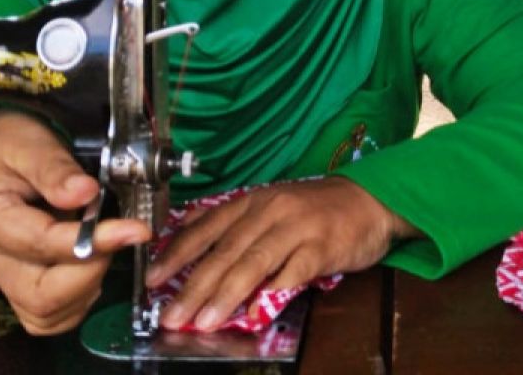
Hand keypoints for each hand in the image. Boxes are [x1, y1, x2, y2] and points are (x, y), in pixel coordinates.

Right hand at [0, 111, 150, 334]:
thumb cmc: (6, 147)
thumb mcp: (29, 143)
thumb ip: (55, 169)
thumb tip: (87, 193)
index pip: (43, 244)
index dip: (94, 241)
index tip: (135, 230)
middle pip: (40, 297)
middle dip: (91, 274)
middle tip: (118, 237)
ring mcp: (2, 277)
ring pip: (46, 315)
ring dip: (87, 288)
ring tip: (104, 246)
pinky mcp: (17, 286)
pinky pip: (49, 315)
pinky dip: (78, 298)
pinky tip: (92, 263)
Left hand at [145, 178, 414, 332]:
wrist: (370, 200)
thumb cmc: (317, 208)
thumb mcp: (271, 204)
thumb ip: (235, 221)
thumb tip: (191, 235)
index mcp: (253, 201)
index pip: (207, 228)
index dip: (177, 254)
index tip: (152, 280)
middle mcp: (270, 211)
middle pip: (225, 251)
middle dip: (194, 286)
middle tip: (171, 315)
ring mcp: (296, 228)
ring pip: (253, 263)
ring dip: (225, 295)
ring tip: (203, 321)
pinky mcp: (322, 248)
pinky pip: (292, 273)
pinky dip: (272, 293)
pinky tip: (255, 314)